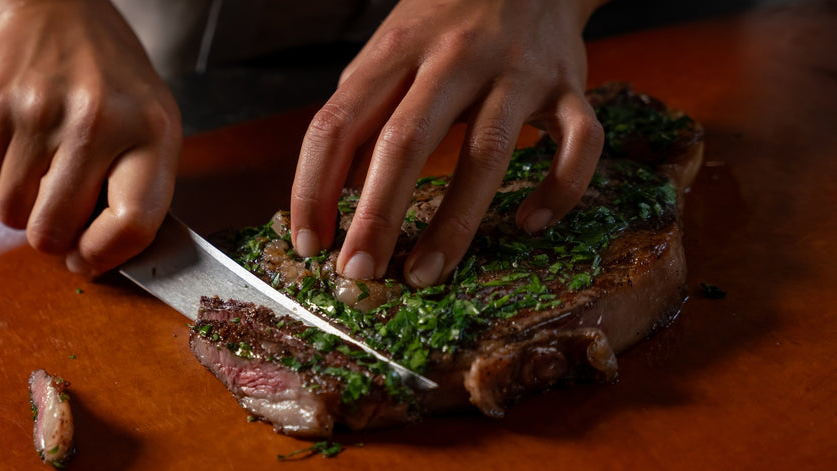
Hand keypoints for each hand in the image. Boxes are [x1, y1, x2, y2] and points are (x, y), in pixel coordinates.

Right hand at [0, 0, 181, 275]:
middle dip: (52, 240)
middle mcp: (98, 120)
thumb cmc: (110, 76)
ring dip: (21, 211)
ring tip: (40, 178)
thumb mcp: (151, 122)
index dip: (104, 256)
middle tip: (57, 223)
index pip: (132, 223)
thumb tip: (103, 255)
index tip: (88, 258)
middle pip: (56, 229)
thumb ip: (140, 187)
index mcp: (152, 130)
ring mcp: (41, 112)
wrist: (57, 8)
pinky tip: (18, 158)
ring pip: (12, 212)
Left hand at [290, 0, 606, 287]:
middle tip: (358, 271)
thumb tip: (332, 194)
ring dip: (455, 223)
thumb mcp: (390, 50)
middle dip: (377, 215)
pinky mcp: (571, 86)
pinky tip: (530, 225)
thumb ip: (362, 111)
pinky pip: (578, 144)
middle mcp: (455, 58)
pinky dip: (559, 190)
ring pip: (488, 153)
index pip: (339, 122)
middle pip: (407, 141)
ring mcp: (518, 71)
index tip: (307, 242)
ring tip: (425, 274)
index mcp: (398, 49)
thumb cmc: (445, 23)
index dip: (313, 186)